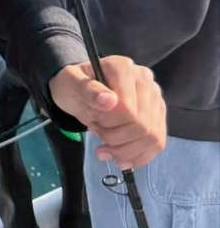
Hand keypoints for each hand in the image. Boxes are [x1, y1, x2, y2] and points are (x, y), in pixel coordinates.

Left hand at [49, 55, 166, 168]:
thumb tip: (109, 101)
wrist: (79, 88)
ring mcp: (154, 97)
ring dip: (126, 151)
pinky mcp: (158, 114)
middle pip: (142, 126)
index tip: (91, 122)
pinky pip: (157, 143)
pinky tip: (121, 159)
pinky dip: (138, 156)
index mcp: (122, 68)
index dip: (108, 124)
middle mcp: (144, 80)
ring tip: (106, 149)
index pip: (127, 110)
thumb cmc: (74, 84)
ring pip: (152, 137)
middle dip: (116, 139)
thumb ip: (87, 90)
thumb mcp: (70, 83)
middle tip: (97, 135)